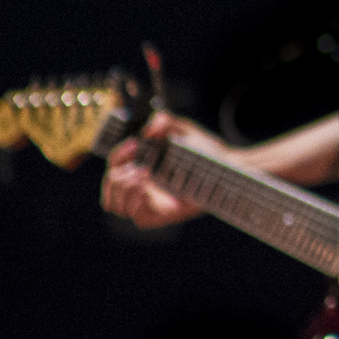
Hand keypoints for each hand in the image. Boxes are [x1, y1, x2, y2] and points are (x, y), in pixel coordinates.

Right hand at [100, 114, 213, 228]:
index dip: (118, 156)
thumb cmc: (206, 150)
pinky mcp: (162, 217)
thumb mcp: (184, 130)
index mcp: (142, 167)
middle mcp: (142, 187)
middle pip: (109, 188)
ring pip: (116, 206)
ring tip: (146, 176)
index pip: (115, 166)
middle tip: (141, 168)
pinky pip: (137, 218)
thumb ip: (165, 121)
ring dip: (125, 189)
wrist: (229, 167)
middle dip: (117, 175)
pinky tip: (151, 189)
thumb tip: (149, 129)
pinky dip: (138, 203)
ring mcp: (151, 204)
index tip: (136, 144)